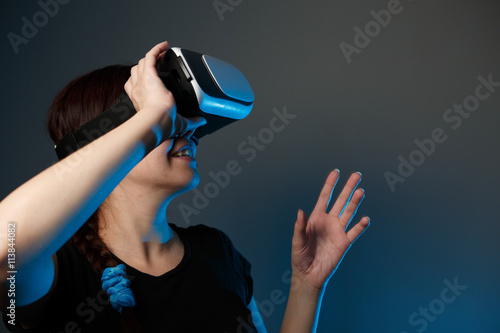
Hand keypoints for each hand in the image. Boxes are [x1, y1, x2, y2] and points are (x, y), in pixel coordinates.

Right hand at [124, 41, 205, 138]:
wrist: (158, 119)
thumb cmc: (163, 123)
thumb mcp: (179, 123)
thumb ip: (191, 121)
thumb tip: (200, 122)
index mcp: (142, 101)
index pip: (136, 87)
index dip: (141, 81)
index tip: (150, 79)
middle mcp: (138, 90)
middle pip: (136, 72)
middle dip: (144, 67)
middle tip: (157, 65)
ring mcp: (142, 81)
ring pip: (141, 64)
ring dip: (151, 57)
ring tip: (161, 55)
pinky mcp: (149, 74)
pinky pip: (150, 56)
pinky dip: (157, 49)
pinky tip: (164, 46)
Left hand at [291, 170, 369, 290]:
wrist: (309, 275)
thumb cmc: (300, 257)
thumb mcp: (297, 241)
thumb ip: (300, 226)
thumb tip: (301, 211)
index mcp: (316, 218)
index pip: (324, 197)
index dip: (330, 184)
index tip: (336, 172)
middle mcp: (329, 222)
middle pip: (340, 200)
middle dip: (348, 187)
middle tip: (357, 175)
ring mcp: (337, 231)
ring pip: (348, 212)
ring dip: (355, 202)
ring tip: (361, 191)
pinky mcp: (344, 243)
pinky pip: (354, 232)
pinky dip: (360, 226)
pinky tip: (365, 219)